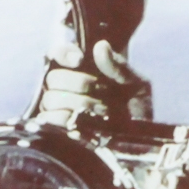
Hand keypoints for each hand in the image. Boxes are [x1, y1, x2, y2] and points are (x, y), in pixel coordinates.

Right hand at [38, 40, 152, 120]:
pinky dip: (68, 119)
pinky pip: (48, 119)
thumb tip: (101, 46)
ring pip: (51, 98)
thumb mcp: (137, 84)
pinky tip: (87, 123)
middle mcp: (67, 87)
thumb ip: (119, 66)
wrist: (140, 142)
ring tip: (102, 110)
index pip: (58, 54)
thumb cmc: (138, 110)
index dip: (64, 54)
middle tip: (102, 91)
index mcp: (84, 70)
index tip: (79, 60)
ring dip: (80, 104)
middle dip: (79, 83)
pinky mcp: (57, 129)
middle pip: (53, 77)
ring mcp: (60, 109)